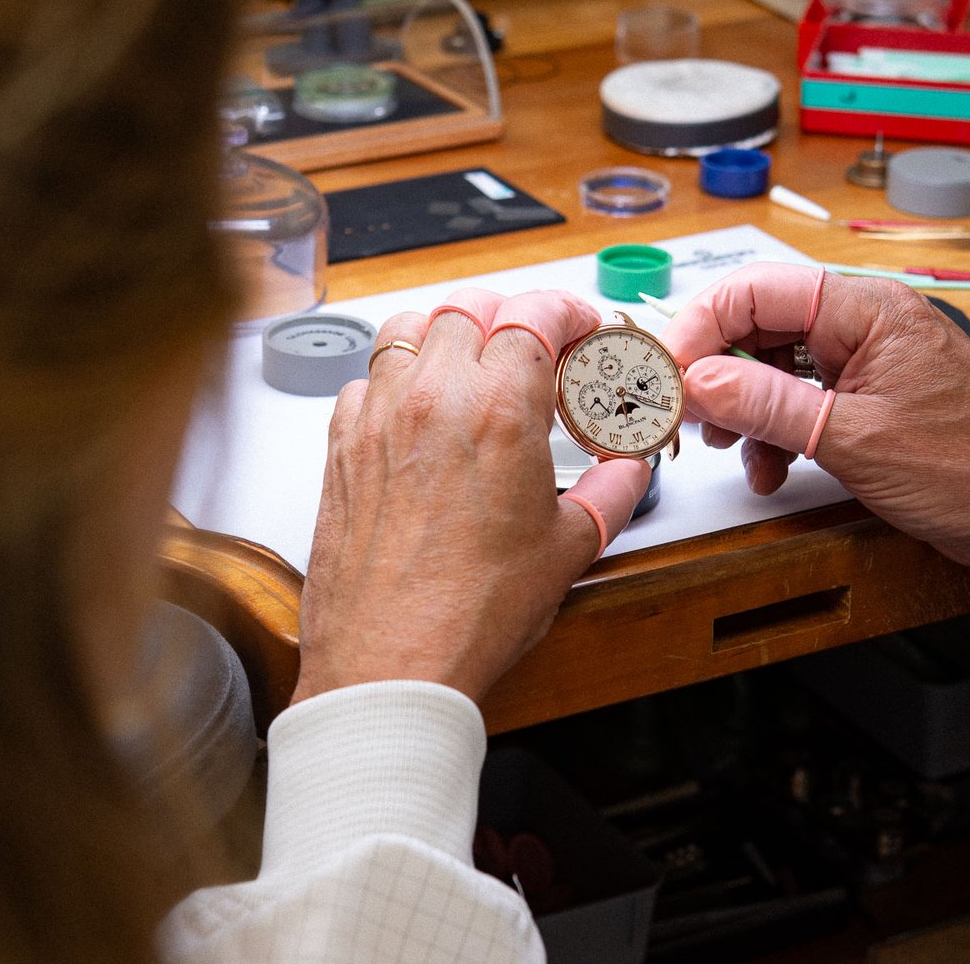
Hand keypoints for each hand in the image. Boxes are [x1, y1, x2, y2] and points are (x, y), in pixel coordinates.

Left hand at [294, 289, 651, 703]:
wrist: (392, 662)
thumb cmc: (471, 613)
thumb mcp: (566, 549)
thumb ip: (609, 494)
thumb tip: (628, 472)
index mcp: (499, 410)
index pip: (533, 315)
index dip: (563, 312)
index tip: (576, 329)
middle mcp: (432, 399)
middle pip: (468, 308)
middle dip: (508, 318)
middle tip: (532, 349)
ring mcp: (379, 418)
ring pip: (407, 328)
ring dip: (446, 334)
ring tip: (471, 366)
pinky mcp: (342, 447)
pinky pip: (365, 381)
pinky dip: (395, 381)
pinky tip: (418, 416)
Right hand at [661, 263, 969, 643]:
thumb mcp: (852, 439)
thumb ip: (769, 405)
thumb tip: (701, 379)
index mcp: (869, 309)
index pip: (761, 290)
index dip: (705, 325)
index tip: (671, 370)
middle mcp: (868, 325)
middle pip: (764, 324)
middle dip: (721, 371)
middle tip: (689, 414)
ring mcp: (870, 363)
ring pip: (778, 365)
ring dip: (747, 408)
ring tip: (735, 450)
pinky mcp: (872, 400)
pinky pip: (804, 399)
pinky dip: (777, 432)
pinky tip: (772, 468)